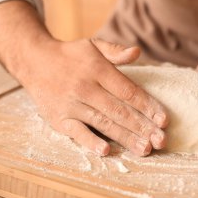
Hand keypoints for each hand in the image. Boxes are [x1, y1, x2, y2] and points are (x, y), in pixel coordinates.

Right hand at [18, 38, 168, 155]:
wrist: (34, 61)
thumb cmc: (70, 56)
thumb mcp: (93, 46)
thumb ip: (115, 52)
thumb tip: (138, 52)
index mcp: (97, 70)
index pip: (128, 91)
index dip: (148, 106)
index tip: (164, 119)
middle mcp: (85, 87)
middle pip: (119, 110)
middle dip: (142, 126)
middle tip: (160, 140)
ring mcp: (71, 104)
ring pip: (103, 123)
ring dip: (125, 138)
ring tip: (144, 149)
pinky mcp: (58, 118)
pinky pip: (76, 132)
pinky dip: (90, 142)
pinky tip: (106, 151)